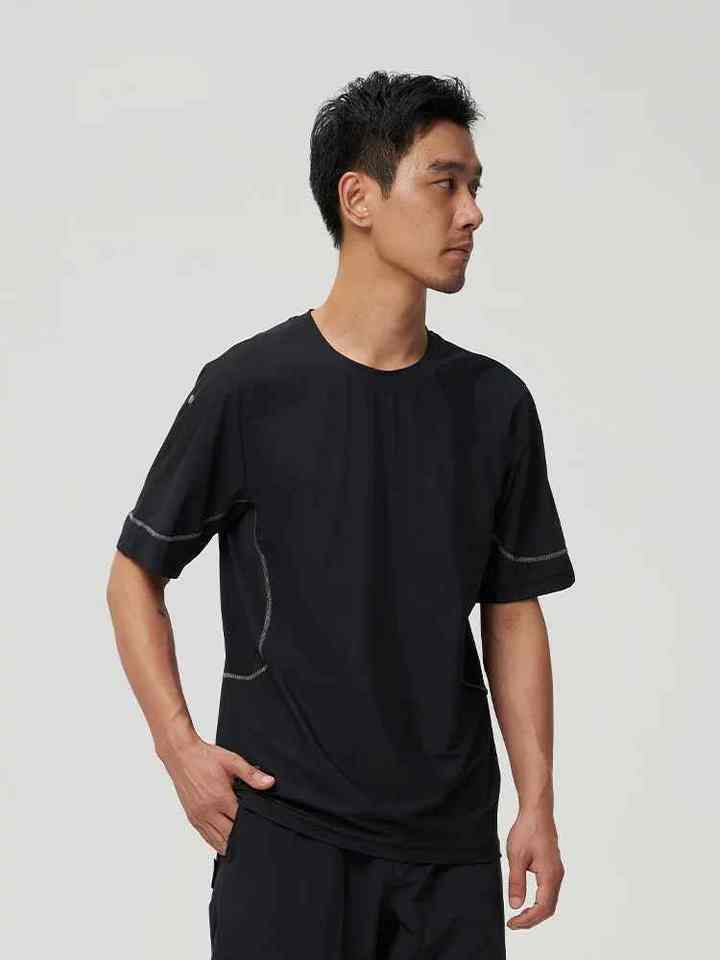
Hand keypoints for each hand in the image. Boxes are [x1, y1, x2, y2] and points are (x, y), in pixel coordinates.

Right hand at [158, 734, 275, 853]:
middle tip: (255, 836)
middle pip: (230, 836)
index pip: (241, 821)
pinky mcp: (192, 818)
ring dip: (230, 843)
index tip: (262, 824)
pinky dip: (217, 842)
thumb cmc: (204, 757)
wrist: (181, 755)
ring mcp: (198, 817)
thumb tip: (269, 782)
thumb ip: (251, 774)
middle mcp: (207, 811)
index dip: (253, 823)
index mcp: (219, 798)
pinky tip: (226, 841)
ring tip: (243, 842)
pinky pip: (206, 838)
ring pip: (217, 842)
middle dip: (243, 836)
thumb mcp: (232, 761)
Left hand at [505, 808, 564, 929]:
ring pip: (550, 901)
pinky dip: (539, 902)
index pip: (542, 908)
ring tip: (519, 916)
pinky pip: (549, 892)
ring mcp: (556, 872)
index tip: (512, 923)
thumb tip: (515, 906)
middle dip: (531, 919)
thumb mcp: (516, 857)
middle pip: (548, 908)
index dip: (527, 920)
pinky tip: (528, 901)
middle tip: (514, 923)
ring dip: (536, 911)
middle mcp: (557, 876)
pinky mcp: (553, 867)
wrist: (537, 812)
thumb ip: (516, 883)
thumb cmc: (527, 830)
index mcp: (549, 875)